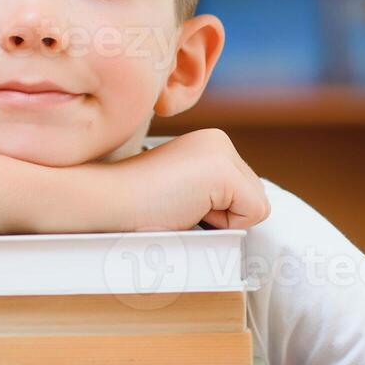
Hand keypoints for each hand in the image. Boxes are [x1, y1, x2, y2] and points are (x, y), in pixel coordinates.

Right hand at [109, 129, 270, 230]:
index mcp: (209, 143)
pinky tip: (188, 208)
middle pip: (255, 197)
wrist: (108, 200)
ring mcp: (222, 152)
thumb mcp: (183, 191)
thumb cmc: (136, 205)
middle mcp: (219, 140)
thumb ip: (210, 194)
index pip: (244, 190)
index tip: (179, 203)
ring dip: (222, 220)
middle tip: (179, 206)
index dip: (217, 211)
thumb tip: (241, 213)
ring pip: (256, 206)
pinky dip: (224, 224)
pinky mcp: (223, 171)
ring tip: (183, 207)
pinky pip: (254, 213)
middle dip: (223, 215)